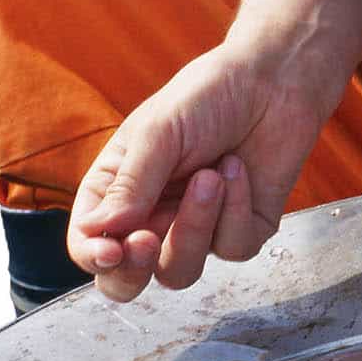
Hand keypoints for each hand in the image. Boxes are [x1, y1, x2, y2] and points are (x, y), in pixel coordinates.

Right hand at [67, 32, 336, 301]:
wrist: (272, 81)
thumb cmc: (206, 97)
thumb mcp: (158, 133)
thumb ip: (130, 184)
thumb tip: (96, 231)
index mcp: (117, 190)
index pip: (89, 242)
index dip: (94, 256)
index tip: (112, 250)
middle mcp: (152, 217)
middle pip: (126, 279)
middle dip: (134, 271)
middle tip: (147, 241)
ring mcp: (196, 229)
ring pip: (180, 270)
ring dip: (194, 225)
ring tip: (211, 175)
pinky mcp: (240, 231)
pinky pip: (230, 247)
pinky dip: (235, 208)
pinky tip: (238, 167)